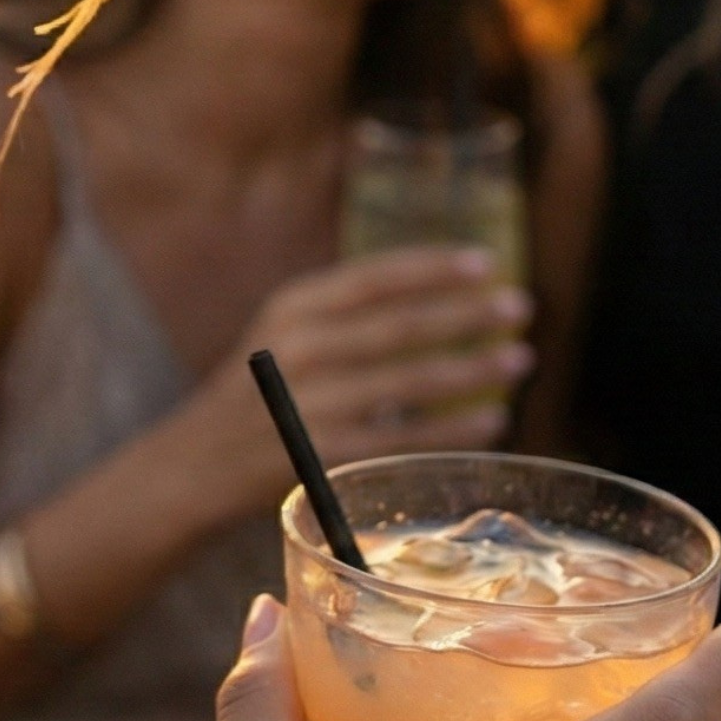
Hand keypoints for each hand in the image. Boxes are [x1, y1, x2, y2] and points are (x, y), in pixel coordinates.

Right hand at [181, 247, 532, 517]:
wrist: (200, 459)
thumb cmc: (264, 389)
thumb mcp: (287, 332)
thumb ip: (346, 314)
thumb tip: (441, 294)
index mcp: (291, 306)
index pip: (372, 277)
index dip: (432, 267)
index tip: (485, 261)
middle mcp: (299, 347)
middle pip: (400, 324)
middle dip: (467, 314)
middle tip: (521, 307)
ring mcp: (311, 401)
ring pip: (410, 380)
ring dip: (473, 368)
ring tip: (519, 358)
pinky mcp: (325, 452)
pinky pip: (406, 435)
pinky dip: (455, 426)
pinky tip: (493, 417)